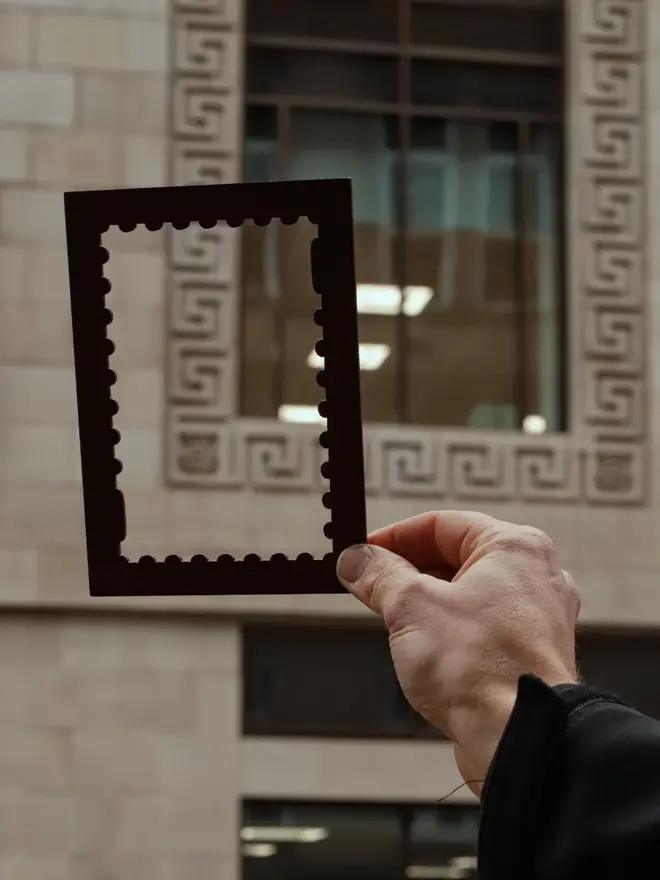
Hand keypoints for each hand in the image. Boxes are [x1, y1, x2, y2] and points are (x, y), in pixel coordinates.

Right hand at [337, 510, 579, 797]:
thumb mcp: (410, 606)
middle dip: (408, 573)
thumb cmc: (481, 667)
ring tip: (394, 624)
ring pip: (467, 596)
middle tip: (371, 588)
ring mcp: (537, 619)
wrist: (519, 738)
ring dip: (426, 607)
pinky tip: (425, 655)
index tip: (363, 554)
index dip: (394, 537)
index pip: (441, 524)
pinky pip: (480, 630)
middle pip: (455, 559)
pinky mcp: (530, 656)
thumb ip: (378, 575)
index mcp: (515, 547)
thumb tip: (356, 560)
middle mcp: (534, 577)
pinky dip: (449, 635)